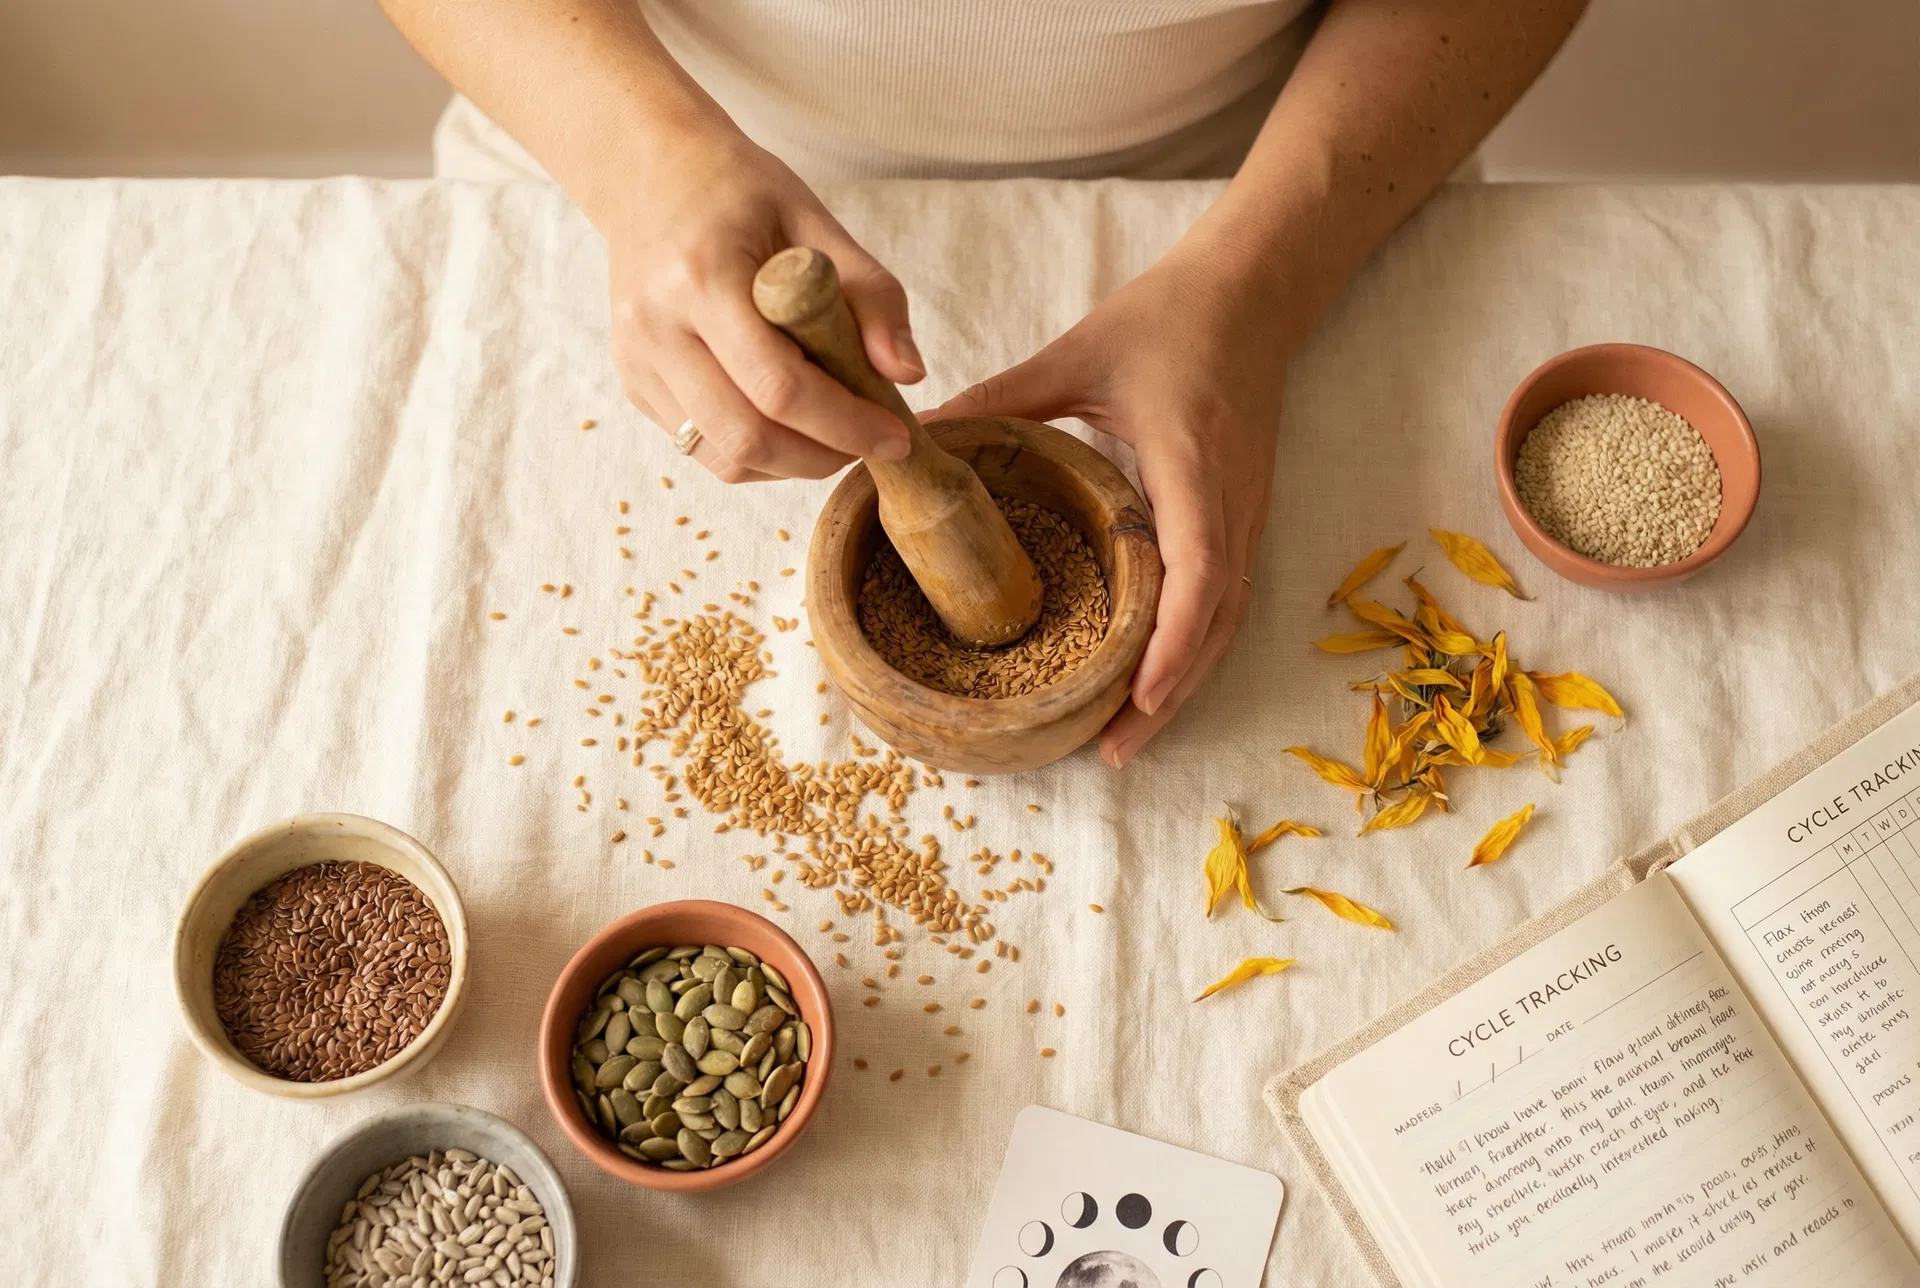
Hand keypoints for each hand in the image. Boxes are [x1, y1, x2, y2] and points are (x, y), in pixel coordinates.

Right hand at [600, 127, 923, 480]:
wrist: (651, 172)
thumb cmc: (739, 192)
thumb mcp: (815, 221)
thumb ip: (872, 295)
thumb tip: (908, 374)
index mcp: (702, 276)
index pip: (780, 386)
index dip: (845, 424)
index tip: (895, 436)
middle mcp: (656, 325)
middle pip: (747, 435)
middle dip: (821, 457)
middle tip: (867, 444)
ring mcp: (636, 359)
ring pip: (723, 455)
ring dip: (790, 464)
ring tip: (831, 436)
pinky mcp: (633, 381)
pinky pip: (701, 446)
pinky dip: (754, 453)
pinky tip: (786, 423)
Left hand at [930, 242, 1296, 766]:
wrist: (1252, 294)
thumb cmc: (1167, 320)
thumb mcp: (1077, 353)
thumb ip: (1002, 399)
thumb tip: (920, 436)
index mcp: (1192, 462)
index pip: (1197, 566)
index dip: (1170, 639)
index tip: (1137, 694)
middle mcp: (1231, 502)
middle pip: (1215, 622)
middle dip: (1168, 693)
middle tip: (1111, 751)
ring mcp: (1247, 515)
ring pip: (1226, 622)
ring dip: (1183, 684)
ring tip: (1127, 737)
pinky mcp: (1245, 518)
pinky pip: (1226, 600)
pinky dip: (1193, 649)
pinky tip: (1154, 683)